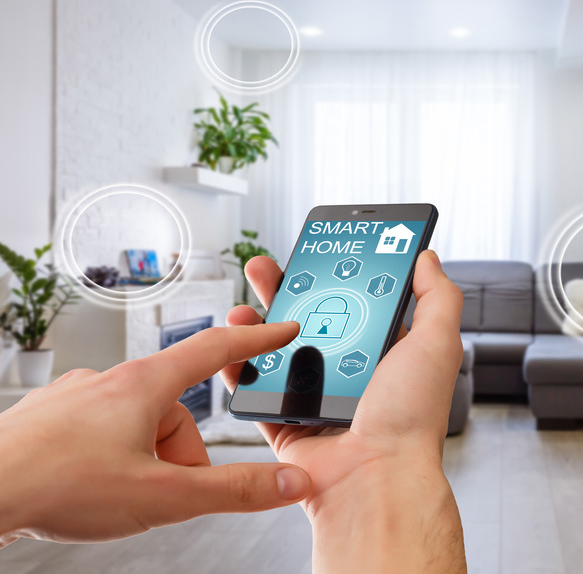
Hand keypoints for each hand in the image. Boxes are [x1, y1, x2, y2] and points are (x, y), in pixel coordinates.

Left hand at [0, 321, 310, 546]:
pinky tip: (90, 487)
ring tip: (119, 496)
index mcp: (145, 386)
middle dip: (183, 455)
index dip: (256, 340)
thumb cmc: (57, 485)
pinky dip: (110, 460)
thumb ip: (233, 490)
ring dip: (145, 462)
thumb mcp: (163, 495)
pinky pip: (101, 434)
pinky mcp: (51, 419)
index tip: (280, 330)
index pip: (215, 350)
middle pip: (176, 411)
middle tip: (166, 494)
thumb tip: (287, 481)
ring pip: (138, 426)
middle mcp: (111, 382)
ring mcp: (77, 398)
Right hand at [223, 250, 465, 572]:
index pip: (358, 303)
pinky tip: (229, 347)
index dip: (337, 276)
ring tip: (242, 306)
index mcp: (387, 354)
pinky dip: (238, 370)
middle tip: (264, 268)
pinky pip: (257, 392)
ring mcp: (318, 399)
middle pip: (311, 321)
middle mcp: (352, 375)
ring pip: (277, 353)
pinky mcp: (288, 424)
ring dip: (255, 325)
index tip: (317, 252)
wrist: (375, 478)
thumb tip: (426, 257)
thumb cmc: (411, 418)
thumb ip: (437, 297)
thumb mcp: (437, 343)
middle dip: (285, 290)